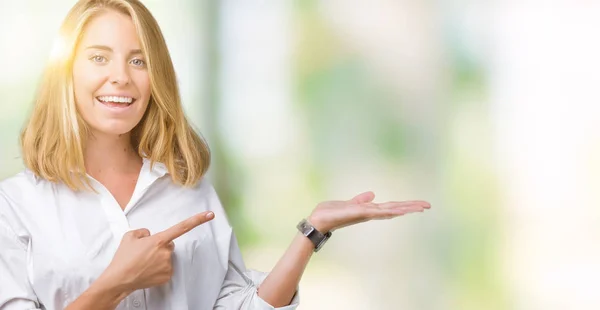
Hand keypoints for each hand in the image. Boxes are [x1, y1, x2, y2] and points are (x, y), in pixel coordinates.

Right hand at [98, 211, 214, 292]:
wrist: (119, 279)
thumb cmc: (123, 258)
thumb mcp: (130, 236)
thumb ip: (144, 231)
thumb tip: (150, 235)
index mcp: (159, 240)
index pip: (182, 227)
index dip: (197, 220)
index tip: (210, 215)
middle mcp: (166, 252)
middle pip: (169, 244)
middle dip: (160, 246)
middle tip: (145, 253)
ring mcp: (168, 265)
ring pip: (167, 257)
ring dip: (159, 258)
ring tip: (143, 262)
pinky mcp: (167, 276)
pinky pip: (166, 268)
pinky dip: (159, 268)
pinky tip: (147, 270)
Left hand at [307, 191, 429, 232]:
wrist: (318, 221)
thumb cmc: (331, 213)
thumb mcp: (349, 203)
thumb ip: (360, 200)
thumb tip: (372, 194)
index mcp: (369, 210)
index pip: (391, 207)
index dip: (406, 205)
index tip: (421, 204)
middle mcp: (370, 213)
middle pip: (395, 209)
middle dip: (411, 207)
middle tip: (428, 205)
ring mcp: (365, 214)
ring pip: (389, 210)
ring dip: (404, 208)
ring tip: (419, 207)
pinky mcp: (358, 213)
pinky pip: (376, 211)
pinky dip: (387, 210)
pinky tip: (397, 210)